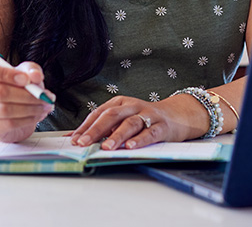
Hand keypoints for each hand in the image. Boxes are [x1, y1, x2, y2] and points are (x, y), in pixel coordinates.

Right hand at [0, 59, 54, 142]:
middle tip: (44, 97)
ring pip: (5, 110)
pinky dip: (27, 119)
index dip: (5, 73)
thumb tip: (36, 76)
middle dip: (28, 95)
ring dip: (30, 108)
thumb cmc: (14, 87)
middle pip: (0, 92)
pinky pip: (9, 124)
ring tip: (44, 106)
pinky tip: (36, 115)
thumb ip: (31, 70)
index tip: (26, 79)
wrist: (5, 111)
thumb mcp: (24, 72)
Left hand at [70, 94, 206, 149]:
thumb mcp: (123, 118)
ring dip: (117, 136)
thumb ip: (103, 127)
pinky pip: (150, 132)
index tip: (74, 139)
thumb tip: (75, 138)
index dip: (86, 126)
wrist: (177, 115)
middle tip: (83, 143)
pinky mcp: (162, 126)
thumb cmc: (145, 119)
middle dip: (95, 130)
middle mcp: (133, 106)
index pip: (99, 113)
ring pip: (130, 124)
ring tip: (106, 147)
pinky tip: (131, 147)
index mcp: (121, 103)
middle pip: (112, 116)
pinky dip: (140, 139)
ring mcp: (148, 115)